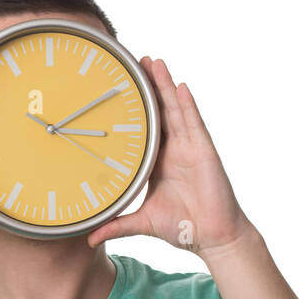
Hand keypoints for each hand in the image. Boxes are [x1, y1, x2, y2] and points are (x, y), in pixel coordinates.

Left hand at [86, 57, 254, 254]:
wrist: (211, 238)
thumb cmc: (182, 227)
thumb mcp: (142, 222)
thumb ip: (116, 225)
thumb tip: (87, 238)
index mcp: (159, 162)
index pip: (145, 128)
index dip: (135, 107)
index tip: (119, 88)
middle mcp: (174, 150)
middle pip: (160, 111)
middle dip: (149, 86)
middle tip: (135, 60)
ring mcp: (190, 148)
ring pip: (175, 110)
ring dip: (165, 85)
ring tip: (153, 61)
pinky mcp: (204, 152)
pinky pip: (194, 123)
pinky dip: (187, 104)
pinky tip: (180, 86)